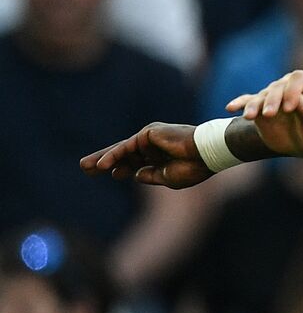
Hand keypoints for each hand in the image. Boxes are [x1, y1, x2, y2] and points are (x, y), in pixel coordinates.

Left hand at [80, 123, 212, 188]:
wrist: (207, 154)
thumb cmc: (194, 167)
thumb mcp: (168, 178)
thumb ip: (151, 176)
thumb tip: (134, 174)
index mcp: (160, 156)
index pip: (135, 161)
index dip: (121, 167)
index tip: (111, 174)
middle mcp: (154, 145)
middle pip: (123, 154)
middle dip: (105, 162)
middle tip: (85, 168)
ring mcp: (150, 138)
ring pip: (122, 150)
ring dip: (102, 159)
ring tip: (85, 167)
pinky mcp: (148, 133)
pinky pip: (126, 147)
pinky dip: (113, 156)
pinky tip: (101, 166)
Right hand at [226, 70, 302, 156]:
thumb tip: (297, 101)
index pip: (299, 78)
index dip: (293, 90)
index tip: (290, 107)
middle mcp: (289, 87)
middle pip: (278, 86)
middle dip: (272, 99)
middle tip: (269, 114)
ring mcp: (273, 97)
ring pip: (261, 96)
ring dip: (254, 105)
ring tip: (249, 116)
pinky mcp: (260, 109)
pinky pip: (248, 102)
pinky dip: (240, 104)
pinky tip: (230, 107)